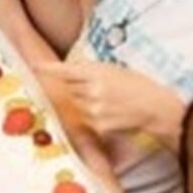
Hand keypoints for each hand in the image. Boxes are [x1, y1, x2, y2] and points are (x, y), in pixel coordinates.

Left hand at [36, 60, 180, 138]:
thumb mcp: (115, 70)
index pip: (66, 70)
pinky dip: (93, 118)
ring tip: (106, 102)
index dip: (49, 69)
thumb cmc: (139, 86)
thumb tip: (72, 74)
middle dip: (74, 90)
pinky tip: (110, 113)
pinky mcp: (98, 125)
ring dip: (83, 104)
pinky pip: (86, 121)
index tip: (36, 67)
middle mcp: (92, 89)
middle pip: (69, 90)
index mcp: (97, 71)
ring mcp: (94, 109)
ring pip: (76, 106)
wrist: (156, 107)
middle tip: (91, 90)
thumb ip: (92, 72)